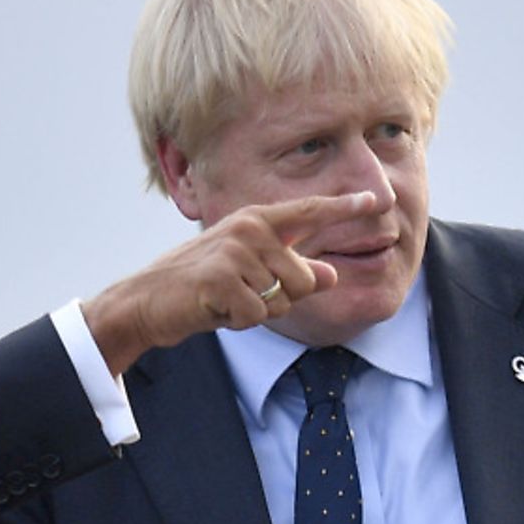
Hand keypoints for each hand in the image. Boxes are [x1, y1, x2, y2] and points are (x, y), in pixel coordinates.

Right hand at [81, 191, 382, 373]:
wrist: (147, 301)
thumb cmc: (201, 288)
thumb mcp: (250, 277)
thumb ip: (291, 274)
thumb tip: (331, 275)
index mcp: (256, 220)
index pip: (309, 212)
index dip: (344, 207)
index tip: (376, 200)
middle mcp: (248, 228)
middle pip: (303, 278)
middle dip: (281, 300)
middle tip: (242, 296)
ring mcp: (234, 251)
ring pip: (281, 300)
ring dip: (257, 313)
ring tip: (225, 301)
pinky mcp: (221, 278)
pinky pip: (257, 315)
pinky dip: (239, 323)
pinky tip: (215, 310)